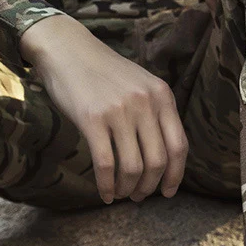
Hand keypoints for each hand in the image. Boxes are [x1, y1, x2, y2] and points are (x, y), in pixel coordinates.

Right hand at [20, 15, 188, 203]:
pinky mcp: (92, 120)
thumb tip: (162, 160)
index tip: (167, 193)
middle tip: (138, 197)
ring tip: (121, 194)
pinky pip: (105, 165)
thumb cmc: (103, 73)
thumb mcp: (140, 86)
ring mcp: (119, 111)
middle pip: (157, 162)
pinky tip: (105, 194)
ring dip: (127, 189)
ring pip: (132, 167)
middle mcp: (144, 103)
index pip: (179, 146)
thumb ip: (155, 114)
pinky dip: (106, 186)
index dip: (175, 176)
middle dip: (149, 187)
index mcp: (161, 96)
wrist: (67, 49)